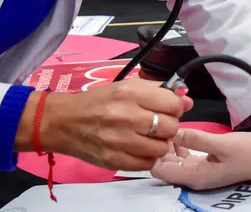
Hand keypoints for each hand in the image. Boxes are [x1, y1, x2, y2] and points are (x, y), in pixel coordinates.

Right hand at [36, 79, 192, 171]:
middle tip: (157, 125)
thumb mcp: (127, 86)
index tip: (167, 109)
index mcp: (132, 94)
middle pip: (171, 127)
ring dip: (159, 144)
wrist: (64, 122)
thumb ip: (159, 91)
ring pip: (162, 148)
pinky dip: (147, 158)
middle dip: (168, 126)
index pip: (174, 104)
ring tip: (148, 138)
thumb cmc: (99, 102)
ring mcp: (120, 141)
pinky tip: (138, 149)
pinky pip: (147, 164)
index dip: (175, 107)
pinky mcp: (114, 160)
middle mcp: (127, 116)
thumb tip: (186, 100)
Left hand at [152, 129, 250, 189]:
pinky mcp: (207, 165)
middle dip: (159, 146)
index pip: (159, 169)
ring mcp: (200, 172)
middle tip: (161, 123)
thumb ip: (196, 138)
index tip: (156, 131)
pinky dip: (181, 146)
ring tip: (171, 125)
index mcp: (195, 175)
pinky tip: (183, 132)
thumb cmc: (250, 152)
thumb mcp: (222, 143)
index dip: (153, 151)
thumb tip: (173, 132)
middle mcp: (194, 177)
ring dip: (170, 145)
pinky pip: (185, 158)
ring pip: (174, 160)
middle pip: (164, 165)